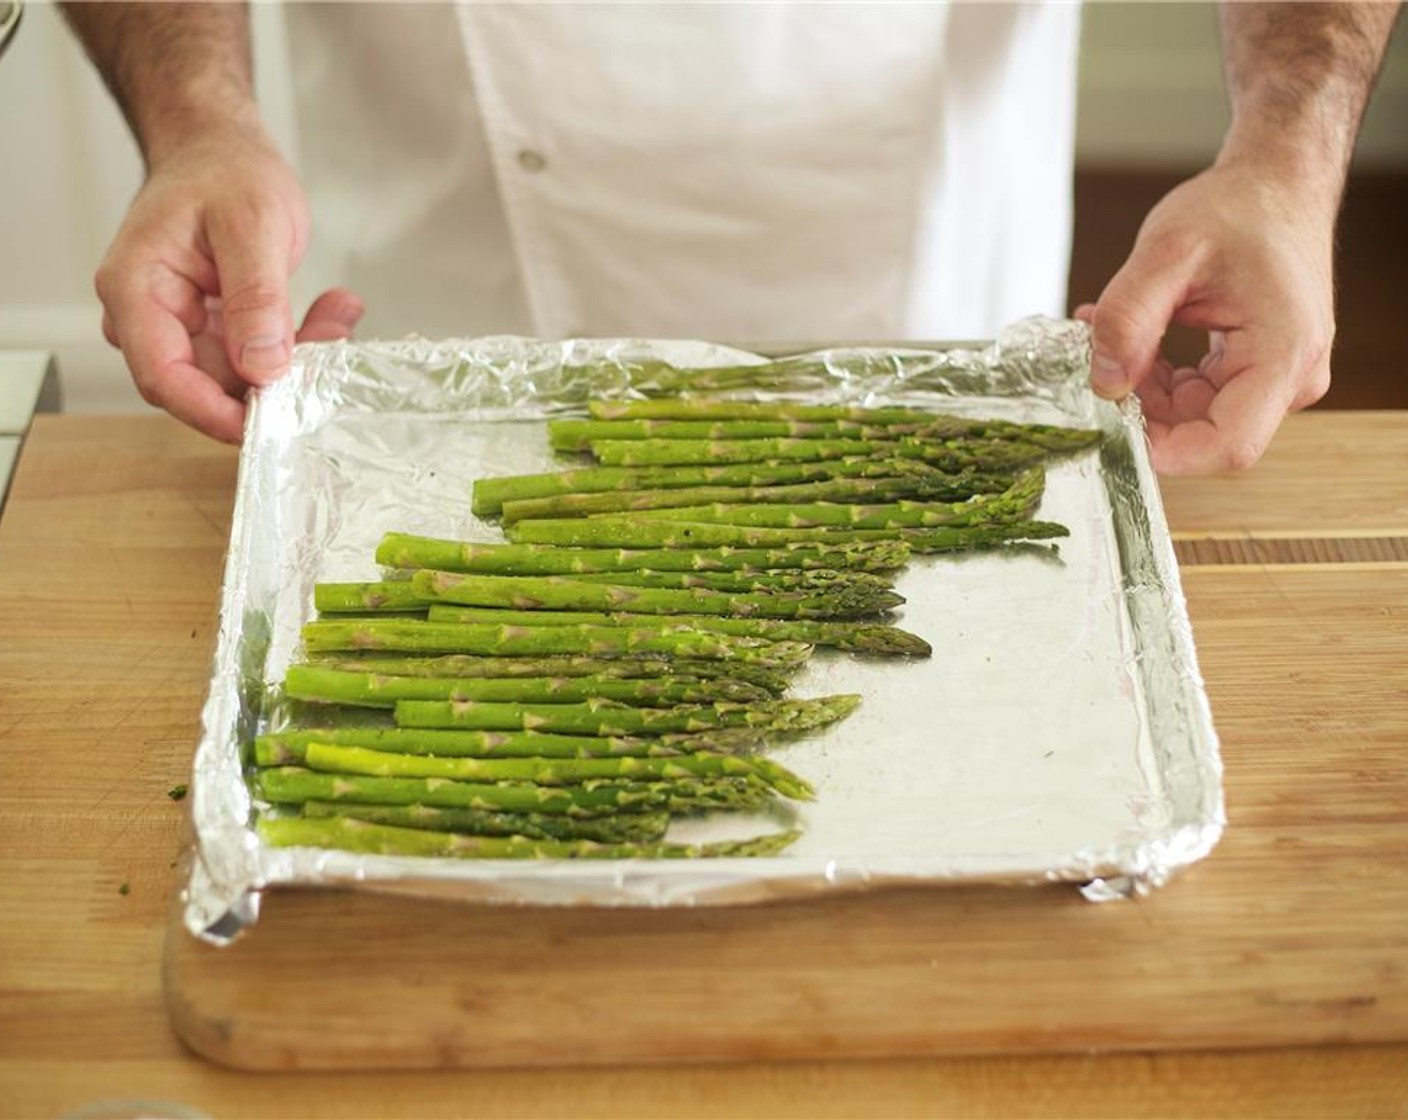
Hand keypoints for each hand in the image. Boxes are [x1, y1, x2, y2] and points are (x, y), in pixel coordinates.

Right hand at [95, 123, 363, 442]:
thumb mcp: (251, 223)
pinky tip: (334, 310)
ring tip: (339, 315)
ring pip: (243, 378)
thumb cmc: (223, 171)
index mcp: (137, 290)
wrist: (220, 149)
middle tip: (332, 342)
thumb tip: (261, 368)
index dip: (211, 412)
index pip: (162, 376)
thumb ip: (255, 297)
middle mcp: (151, 318)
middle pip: (207, 385)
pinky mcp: (218, 332)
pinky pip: (260, 359)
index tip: (266, 425)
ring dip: (298, 358)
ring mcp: (184, 328)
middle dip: (275, 380)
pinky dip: (301, 343)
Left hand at [1080, 158, 1336, 473]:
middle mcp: (1290, 376)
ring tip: (1107, 339)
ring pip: (1193, 416)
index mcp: (1283, 353)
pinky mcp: (1257, 370)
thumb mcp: (1167, 251)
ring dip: (1143, 390)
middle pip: (1202, 433)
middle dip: (1143, 410)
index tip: (1111, 428)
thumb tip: (1104, 382)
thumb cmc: (1239, 207)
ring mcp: (1276, 377)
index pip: (1226, 445)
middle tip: (1096, 365)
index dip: (1166, 451)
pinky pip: (1197, 396)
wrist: (1277, 182)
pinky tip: (1131, 341)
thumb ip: (1128, 317)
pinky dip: (1156, 376)